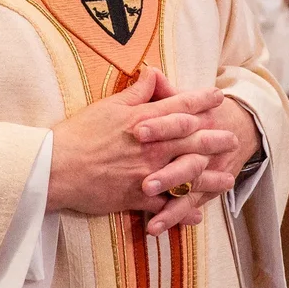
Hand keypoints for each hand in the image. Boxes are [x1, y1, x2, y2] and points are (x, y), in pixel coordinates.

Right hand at [47, 68, 237, 230]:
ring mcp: (147, 173)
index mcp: (144, 121)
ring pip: (187, 176)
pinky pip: (166, 206)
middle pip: (192, 141)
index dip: (201, 101)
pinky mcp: (136, 197)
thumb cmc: (78, 133)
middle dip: (215, 139)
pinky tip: (196, 214)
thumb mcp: (108, 105)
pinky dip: (182, 211)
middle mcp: (151, 147)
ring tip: (227, 179)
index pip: (180, 107)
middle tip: (232, 139)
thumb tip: (153, 73)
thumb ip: (136, 93)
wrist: (56, 168)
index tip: (218, 97)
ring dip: (209, 179)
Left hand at [144, 75, 259, 235]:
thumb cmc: (198, 112)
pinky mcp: (206, 190)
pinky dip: (174, 217)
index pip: (177, 120)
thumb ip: (165, 91)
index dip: (159, 124)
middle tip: (144, 184)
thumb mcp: (184, 98)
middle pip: (187, 159)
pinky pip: (190, 206)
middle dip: (167, 173)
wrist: (240, 127)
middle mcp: (204, 146)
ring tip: (152, 219)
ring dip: (171, 203)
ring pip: (190, 187)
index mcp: (196, 119)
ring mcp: (207, 170)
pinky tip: (156, 228)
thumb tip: (149, 70)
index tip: (137, 129)